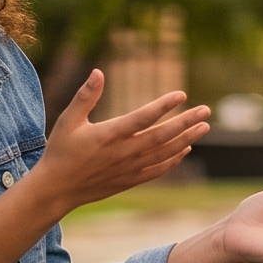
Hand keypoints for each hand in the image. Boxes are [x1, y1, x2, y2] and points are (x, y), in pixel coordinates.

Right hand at [32, 71, 210, 209]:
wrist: (56, 189)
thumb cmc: (60, 151)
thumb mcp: (67, 120)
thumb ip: (85, 96)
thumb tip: (98, 72)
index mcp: (108, 135)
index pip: (143, 117)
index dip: (164, 106)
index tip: (182, 95)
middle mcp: (123, 153)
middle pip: (162, 136)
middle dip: (186, 122)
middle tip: (206, 110)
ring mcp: (128, 168)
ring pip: (164, 153)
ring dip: (186, 139)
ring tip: (204, 127)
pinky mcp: (129, 180)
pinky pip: (157, 170)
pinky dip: (174, 159)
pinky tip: (186, 149)